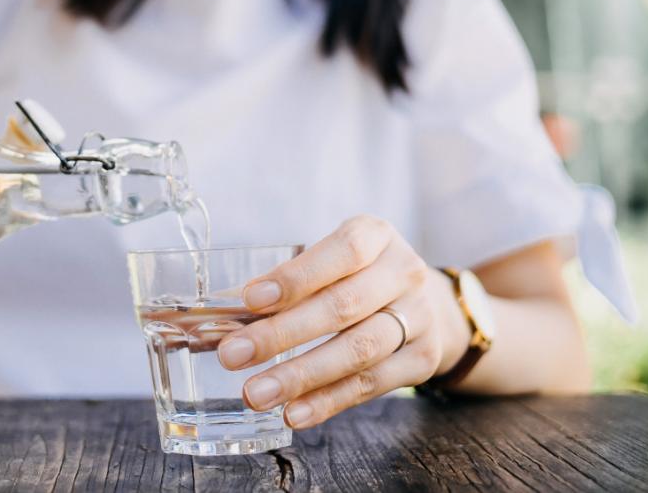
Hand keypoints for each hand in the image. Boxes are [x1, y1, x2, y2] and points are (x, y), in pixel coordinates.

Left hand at [217, 215, 469, 428]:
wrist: (427, 304)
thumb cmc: (357, 277)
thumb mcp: (332, 262)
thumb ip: (286, 285)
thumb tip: (221, 324)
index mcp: (376, 236)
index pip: (342, 252)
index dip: (296, 277)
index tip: (250, 299)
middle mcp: (404, 273)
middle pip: (343, 306)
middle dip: (282, 334)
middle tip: (233, 356)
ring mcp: (419, 317)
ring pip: (358, 351)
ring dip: (301, 375)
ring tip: (256, 393)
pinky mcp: (423, 359)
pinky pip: (372, 385)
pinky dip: (329, 401)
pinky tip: (293, 412)